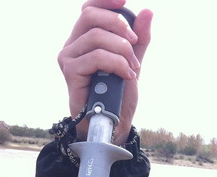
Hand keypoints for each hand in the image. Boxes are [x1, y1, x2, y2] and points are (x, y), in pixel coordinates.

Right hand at [58, 0, 152, 143]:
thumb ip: (139, 40)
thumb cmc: (118, 96)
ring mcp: (68, 58)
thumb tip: (148, 13)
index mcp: (84, 39)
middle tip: (135, 43)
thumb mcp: (132, 63)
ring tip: (133, 67)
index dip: (105, 1)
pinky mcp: (70, 72)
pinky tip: (127, 75)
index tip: (125, 0)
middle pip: (90, 16)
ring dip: (122, 50)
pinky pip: (96, 57)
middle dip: (118, 25)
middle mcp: (72, 45)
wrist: (113, 124)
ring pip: (96, 37)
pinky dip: (117, 64)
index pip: (88, 9)